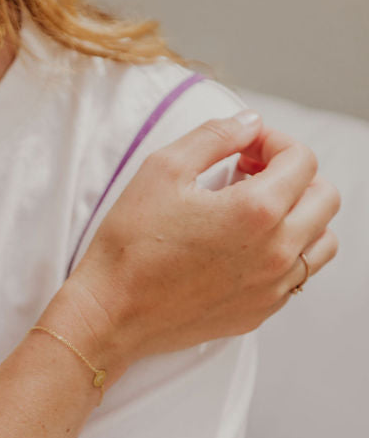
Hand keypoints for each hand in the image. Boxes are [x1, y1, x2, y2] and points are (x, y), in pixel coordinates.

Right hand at [65, 111, 339, 373]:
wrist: (111, 314)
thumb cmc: (130, 244)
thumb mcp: (162, 170)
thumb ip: (214, 136)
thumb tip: (248, 123)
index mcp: (256, 211)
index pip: (301, 160)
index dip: (273, 142)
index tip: (243, 147)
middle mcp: (277, 251)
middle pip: (325, 197)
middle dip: (294, 174)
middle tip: (251, 172)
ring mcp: (273, 286)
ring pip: (322, 240)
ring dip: (299, 215)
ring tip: (256, 209)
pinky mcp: (262, 310)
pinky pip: (299, 274)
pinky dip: (285, 251)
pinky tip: (244, 244)